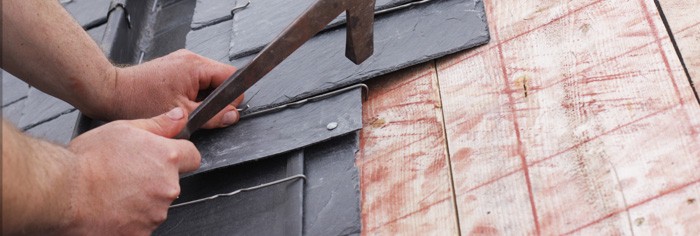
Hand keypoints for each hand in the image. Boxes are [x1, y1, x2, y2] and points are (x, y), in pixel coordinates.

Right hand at [66, 107, 198, 234]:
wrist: (61, 192)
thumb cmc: (87, 161)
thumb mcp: (123, 129)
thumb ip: (158, 125)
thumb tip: (178, 117)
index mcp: (167, 158)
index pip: (192, 156)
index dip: (178, 155)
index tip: (163, 158)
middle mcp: (167, 186)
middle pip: (172, 182)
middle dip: (155, 179)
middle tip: (127, 175)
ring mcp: (156, 213)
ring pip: (157, 205)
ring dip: (142, 200)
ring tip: (114, 192)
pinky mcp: (141, 233)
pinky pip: (142, 224)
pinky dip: (130, 219)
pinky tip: (111, 208)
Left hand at [93, 49, 243, 128]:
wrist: (113, 92)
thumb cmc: (140, 101)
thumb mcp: (182, 114)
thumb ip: (212, 116)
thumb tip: (232, 116)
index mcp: (196, 66)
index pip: (231, 77)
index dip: (232, 97)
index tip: (224, 113)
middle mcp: (191, 59)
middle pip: (221, 78)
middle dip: (217, 98)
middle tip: (202, 114)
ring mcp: (182, 61)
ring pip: (208, 80)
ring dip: (204, 97)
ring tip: (187, 108)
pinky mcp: (174, 67)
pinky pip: (195, 79)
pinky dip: (193, 93)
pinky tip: (181, 103)